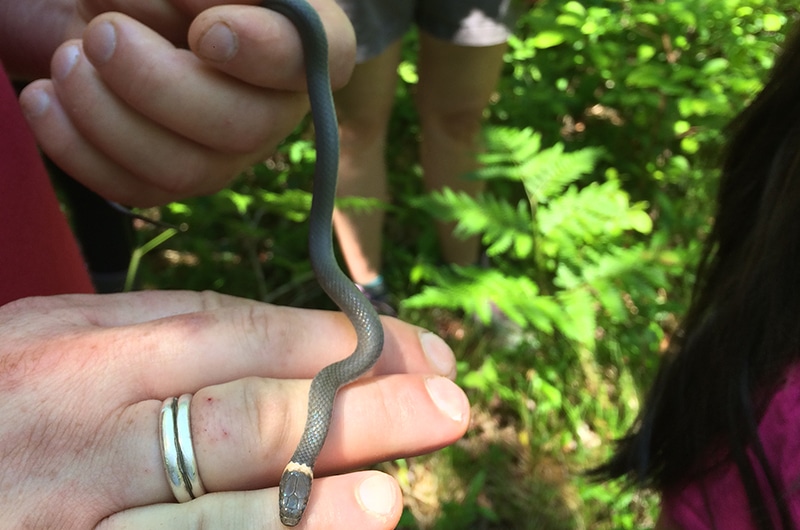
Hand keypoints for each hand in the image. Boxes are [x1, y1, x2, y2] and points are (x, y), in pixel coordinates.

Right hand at [0, 291, 467, 528]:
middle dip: (355, 411)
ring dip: (307, 506)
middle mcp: (81, 441)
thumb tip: (297, 342)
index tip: (414, 347)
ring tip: (392, 498)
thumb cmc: (1, 399)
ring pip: (206, 515)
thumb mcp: (53, 338)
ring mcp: (72, 524)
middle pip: (242, 418)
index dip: (334, 342)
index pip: (234, 336)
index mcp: (82, 357)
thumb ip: (161, 333)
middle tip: (446, 403)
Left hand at [18, 1, 354, 205]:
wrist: (113, 8)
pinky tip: (44, 97)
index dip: (266, 54)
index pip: (324, 56)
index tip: (206, 32)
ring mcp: (225, 149)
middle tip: (103, 33)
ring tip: (66, 59)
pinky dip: (76, 148)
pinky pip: (135, 188)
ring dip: (109, 119)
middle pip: (245, 127)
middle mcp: (272, 102)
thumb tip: (203, 12)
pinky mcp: (173, 175)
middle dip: (160, 87)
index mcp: (295, 37)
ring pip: (188, 171)